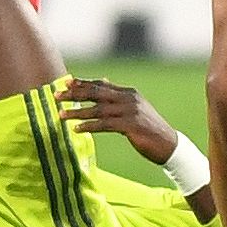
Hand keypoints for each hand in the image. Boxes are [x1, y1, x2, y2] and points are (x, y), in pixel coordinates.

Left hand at [57, 77, 181, 166]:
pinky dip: (89, 126)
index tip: (65, 83)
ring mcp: (130, 111)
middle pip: (96, 93)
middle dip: (75, 94)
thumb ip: (118, 97)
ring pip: (98, 109)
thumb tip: (104, 82)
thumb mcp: (134, 108)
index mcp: (129, 93)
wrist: (169, 145)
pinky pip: (104, 124)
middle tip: (56, 96)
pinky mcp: (131, 125)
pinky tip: (76, 129)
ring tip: (61, 115)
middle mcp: (129, 99)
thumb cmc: (148, 128)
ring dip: (77, 112)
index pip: (101, 84)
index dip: (83, 83)